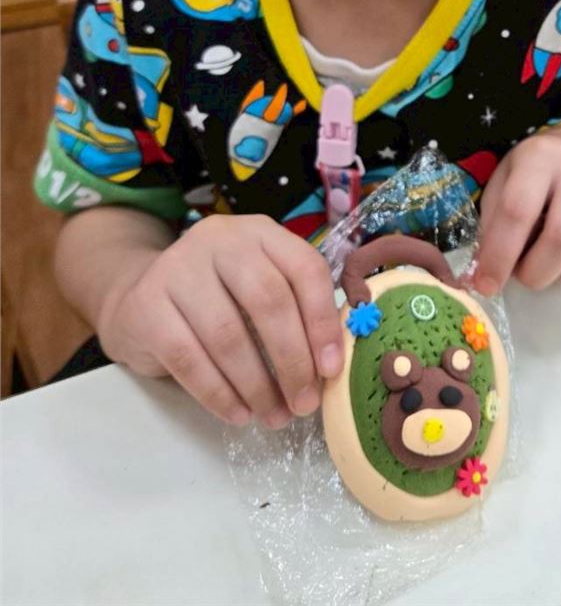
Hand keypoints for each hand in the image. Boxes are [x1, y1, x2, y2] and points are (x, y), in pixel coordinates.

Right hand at [96, 215, 342, 428]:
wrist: (141, 294)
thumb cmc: (218, 296)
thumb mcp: (258, 286)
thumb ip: (296, 310)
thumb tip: (332, 364)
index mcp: (260, 232)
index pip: (304, 268)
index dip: (323, 321)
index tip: (332, 369)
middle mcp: (220, 239)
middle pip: (268, 301)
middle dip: (293, 361)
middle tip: (304, 403)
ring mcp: (178, 268)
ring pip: (228, 335)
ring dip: (258, 385)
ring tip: (275, 416)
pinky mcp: (146, 305)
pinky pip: (189, 359)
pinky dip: (219, 394)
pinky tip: (238, 414)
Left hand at [473, 132, 560, 293]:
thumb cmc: (539, 171)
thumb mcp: (505, 178)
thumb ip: (492, 221)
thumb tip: (484, 273)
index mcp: (541, 155)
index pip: (518, 210)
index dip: (498, 255)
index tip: (485, 284)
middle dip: (534, 273)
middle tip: (521, 274)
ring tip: (547, 262)